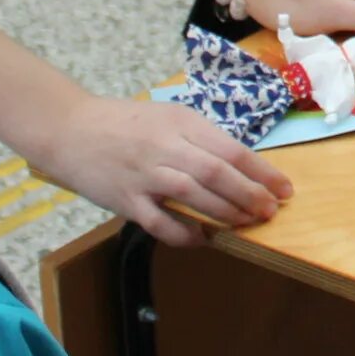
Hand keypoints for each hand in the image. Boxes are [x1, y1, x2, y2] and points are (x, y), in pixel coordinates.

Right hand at [34, 93, 291, 243]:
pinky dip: (183, 233)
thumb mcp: (168, 117)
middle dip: (250, 194)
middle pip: (217, 172)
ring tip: (247, 223)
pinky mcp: (124, 199)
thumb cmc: (124, 123)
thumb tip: (239, 166)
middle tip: (270, 210)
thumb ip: (199, 138)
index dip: (262, 172)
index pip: (231, 149)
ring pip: (193, 194)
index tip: (284, 188)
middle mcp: (165, 147)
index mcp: (181, 123)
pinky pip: (158, 222)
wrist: (70, 129)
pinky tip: (202, 238)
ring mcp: (144, 174)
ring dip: (225, 212)